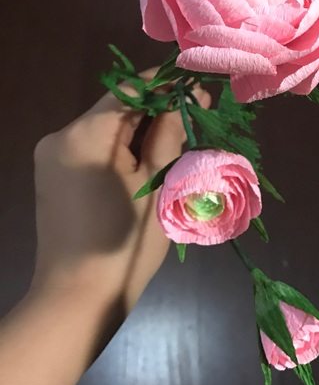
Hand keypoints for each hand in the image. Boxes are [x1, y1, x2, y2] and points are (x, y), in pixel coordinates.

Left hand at [31, 68, 210, 314]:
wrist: (76, 300)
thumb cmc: (125, 245)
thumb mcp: (156, 184)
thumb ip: (170, 133)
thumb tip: (190, 94)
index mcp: (84, 135)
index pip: (130, 90)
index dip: (167, 84)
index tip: (200, 86)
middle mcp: (60, 137)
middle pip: (117, 108)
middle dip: (158, 107)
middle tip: (199, 112)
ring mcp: (52, 157)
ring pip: (106, 127)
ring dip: (142, 128)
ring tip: (181, 137)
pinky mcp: (53, 175)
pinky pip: (94, 147)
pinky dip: (122, 147)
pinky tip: (150, 158)